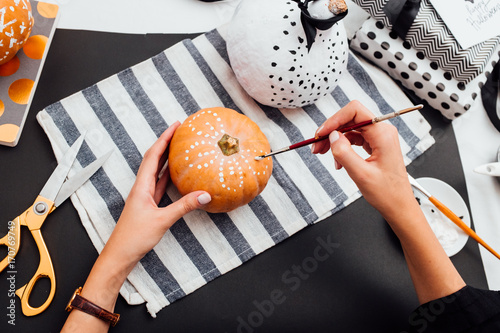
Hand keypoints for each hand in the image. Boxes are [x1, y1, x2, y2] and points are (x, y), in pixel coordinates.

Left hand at [62, 122, 211, 332]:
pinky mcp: (149, 205)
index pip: (153, 156)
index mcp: (141, 186)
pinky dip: (170, 176)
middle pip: (155, 159)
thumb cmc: (134, 238)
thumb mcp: (162, 220)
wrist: (120, 255)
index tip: (176, 126)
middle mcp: (142, 187)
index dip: (164, 139)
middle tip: (181, 131)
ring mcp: (145, 196)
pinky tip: (178, 175)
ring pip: (158, 171)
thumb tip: (204, 195)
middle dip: (167, 143)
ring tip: (181, 147)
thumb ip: (184, 206)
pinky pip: (161, 185)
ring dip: (168, 158)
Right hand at [312, 101, 464, 303]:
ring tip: (323, 154)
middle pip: (351, 117)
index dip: (335, 119)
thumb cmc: (389, 196)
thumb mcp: (361, 174)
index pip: (356, 111)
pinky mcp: (375, 149)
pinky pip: (354, 140)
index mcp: (384, 134)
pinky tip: (337, 160)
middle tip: (315, 144)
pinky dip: (342, 147)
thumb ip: (343, 153)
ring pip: (351, 128)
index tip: (321, 134)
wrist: (401, 212)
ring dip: (335, 139)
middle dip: (331, 129)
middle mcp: (383, 134)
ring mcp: (380, 141)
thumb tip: (331, 138)